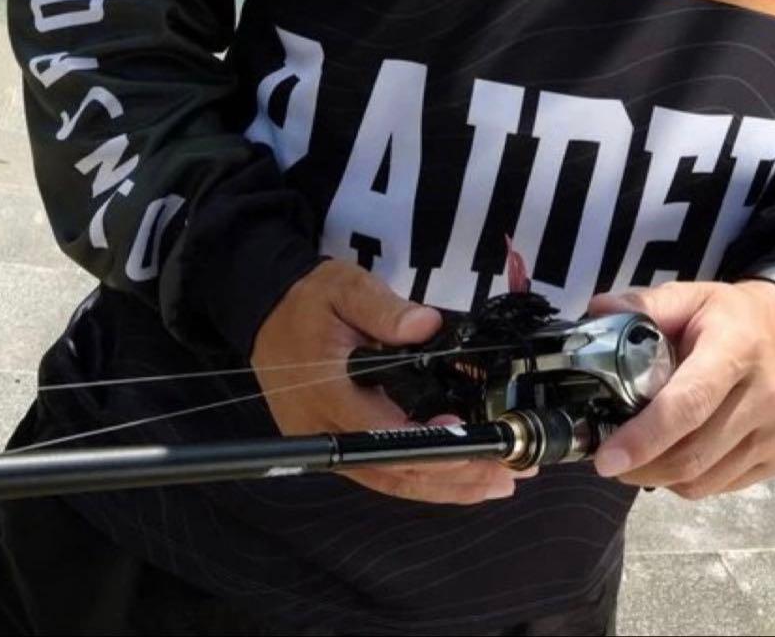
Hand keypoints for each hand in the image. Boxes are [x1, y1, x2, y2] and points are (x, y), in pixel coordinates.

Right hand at [251, 259, 529, 504]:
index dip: (425, 443)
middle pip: (390, 471)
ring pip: (388, 481)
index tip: (468, 437)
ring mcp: (327, 444)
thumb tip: (426, 325)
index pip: (377, 431)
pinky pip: (380, 472)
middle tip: (506, 473)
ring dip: (444, 486)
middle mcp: (323, 430)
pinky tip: (458, 479)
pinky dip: (421, 479)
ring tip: (495, 483)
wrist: (267, 312)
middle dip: (452, 476)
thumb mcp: (344, 288)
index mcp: (326, 392)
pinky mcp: (335, 445)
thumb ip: (384, 308)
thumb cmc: (308, 301)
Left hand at [588, 280, 774, 498]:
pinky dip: (690, 482)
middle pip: (693, 453)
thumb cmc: (732, 314)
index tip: (606, 458)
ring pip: (705, 478)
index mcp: (736, 350)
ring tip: (637, 458)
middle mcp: (764, 397)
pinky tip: (674, 457)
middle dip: (641, 465)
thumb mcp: (691, 295)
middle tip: (608, 460)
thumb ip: (644, 305)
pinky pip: (724, 486)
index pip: (688, 404)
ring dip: (661, 477)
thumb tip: (598, 312)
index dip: (644, 436)